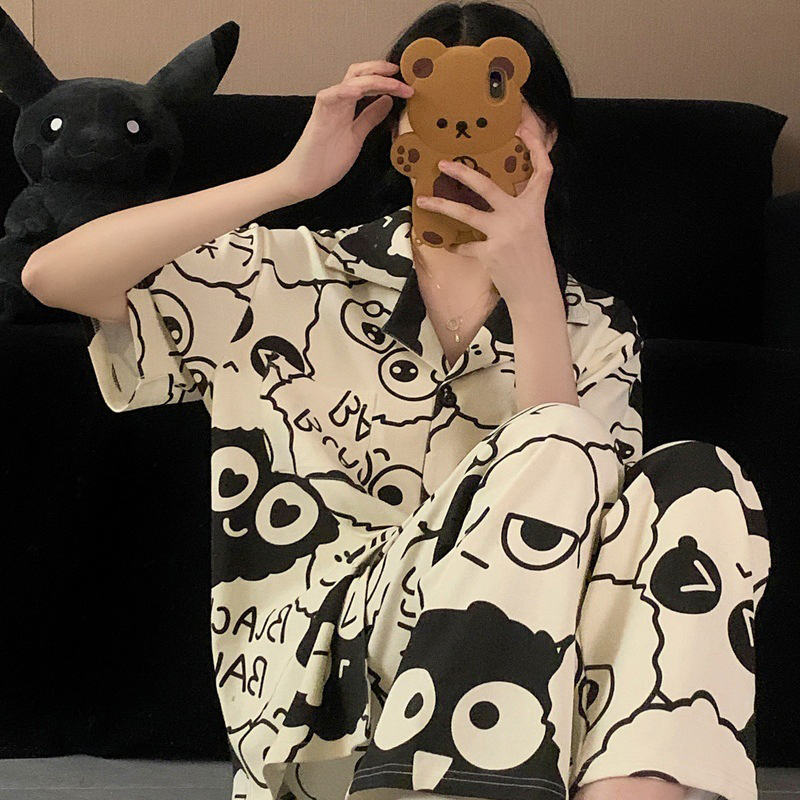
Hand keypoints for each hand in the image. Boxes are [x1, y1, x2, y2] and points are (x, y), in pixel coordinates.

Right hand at [279, 60, 413, 201]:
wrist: (306, 179)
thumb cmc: (327, 160)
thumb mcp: (357, 136)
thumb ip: (370, 118)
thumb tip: (388, 101)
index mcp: (347, 106)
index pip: (366, 82)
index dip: (385, 78)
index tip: (405, 82)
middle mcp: (337, 102)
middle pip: (358, 73)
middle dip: (380, 70)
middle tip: (402, 73)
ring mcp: (328, 107)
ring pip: (350, 81)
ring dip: (374, 80)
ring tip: (394, 84)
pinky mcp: (319, 117)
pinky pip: (331, 96)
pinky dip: (347, 90)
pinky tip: (362, 90)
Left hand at [414, 106, 558, 308]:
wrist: (536, 293)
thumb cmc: (534, 262)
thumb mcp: (534, 230)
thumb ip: (519, 211)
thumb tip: (495, 200)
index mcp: (535, 208)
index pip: (543, 171)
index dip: (536, 147)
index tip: (523, 130)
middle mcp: (520, 216)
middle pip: (487, 186)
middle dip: (462, 172)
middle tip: (442, 164)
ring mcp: (503, 234)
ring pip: (466, 213)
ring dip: (441, 206)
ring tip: (423, 201)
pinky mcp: (490, 253)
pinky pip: (465, 245)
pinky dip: (456, 245)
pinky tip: (449, 245)